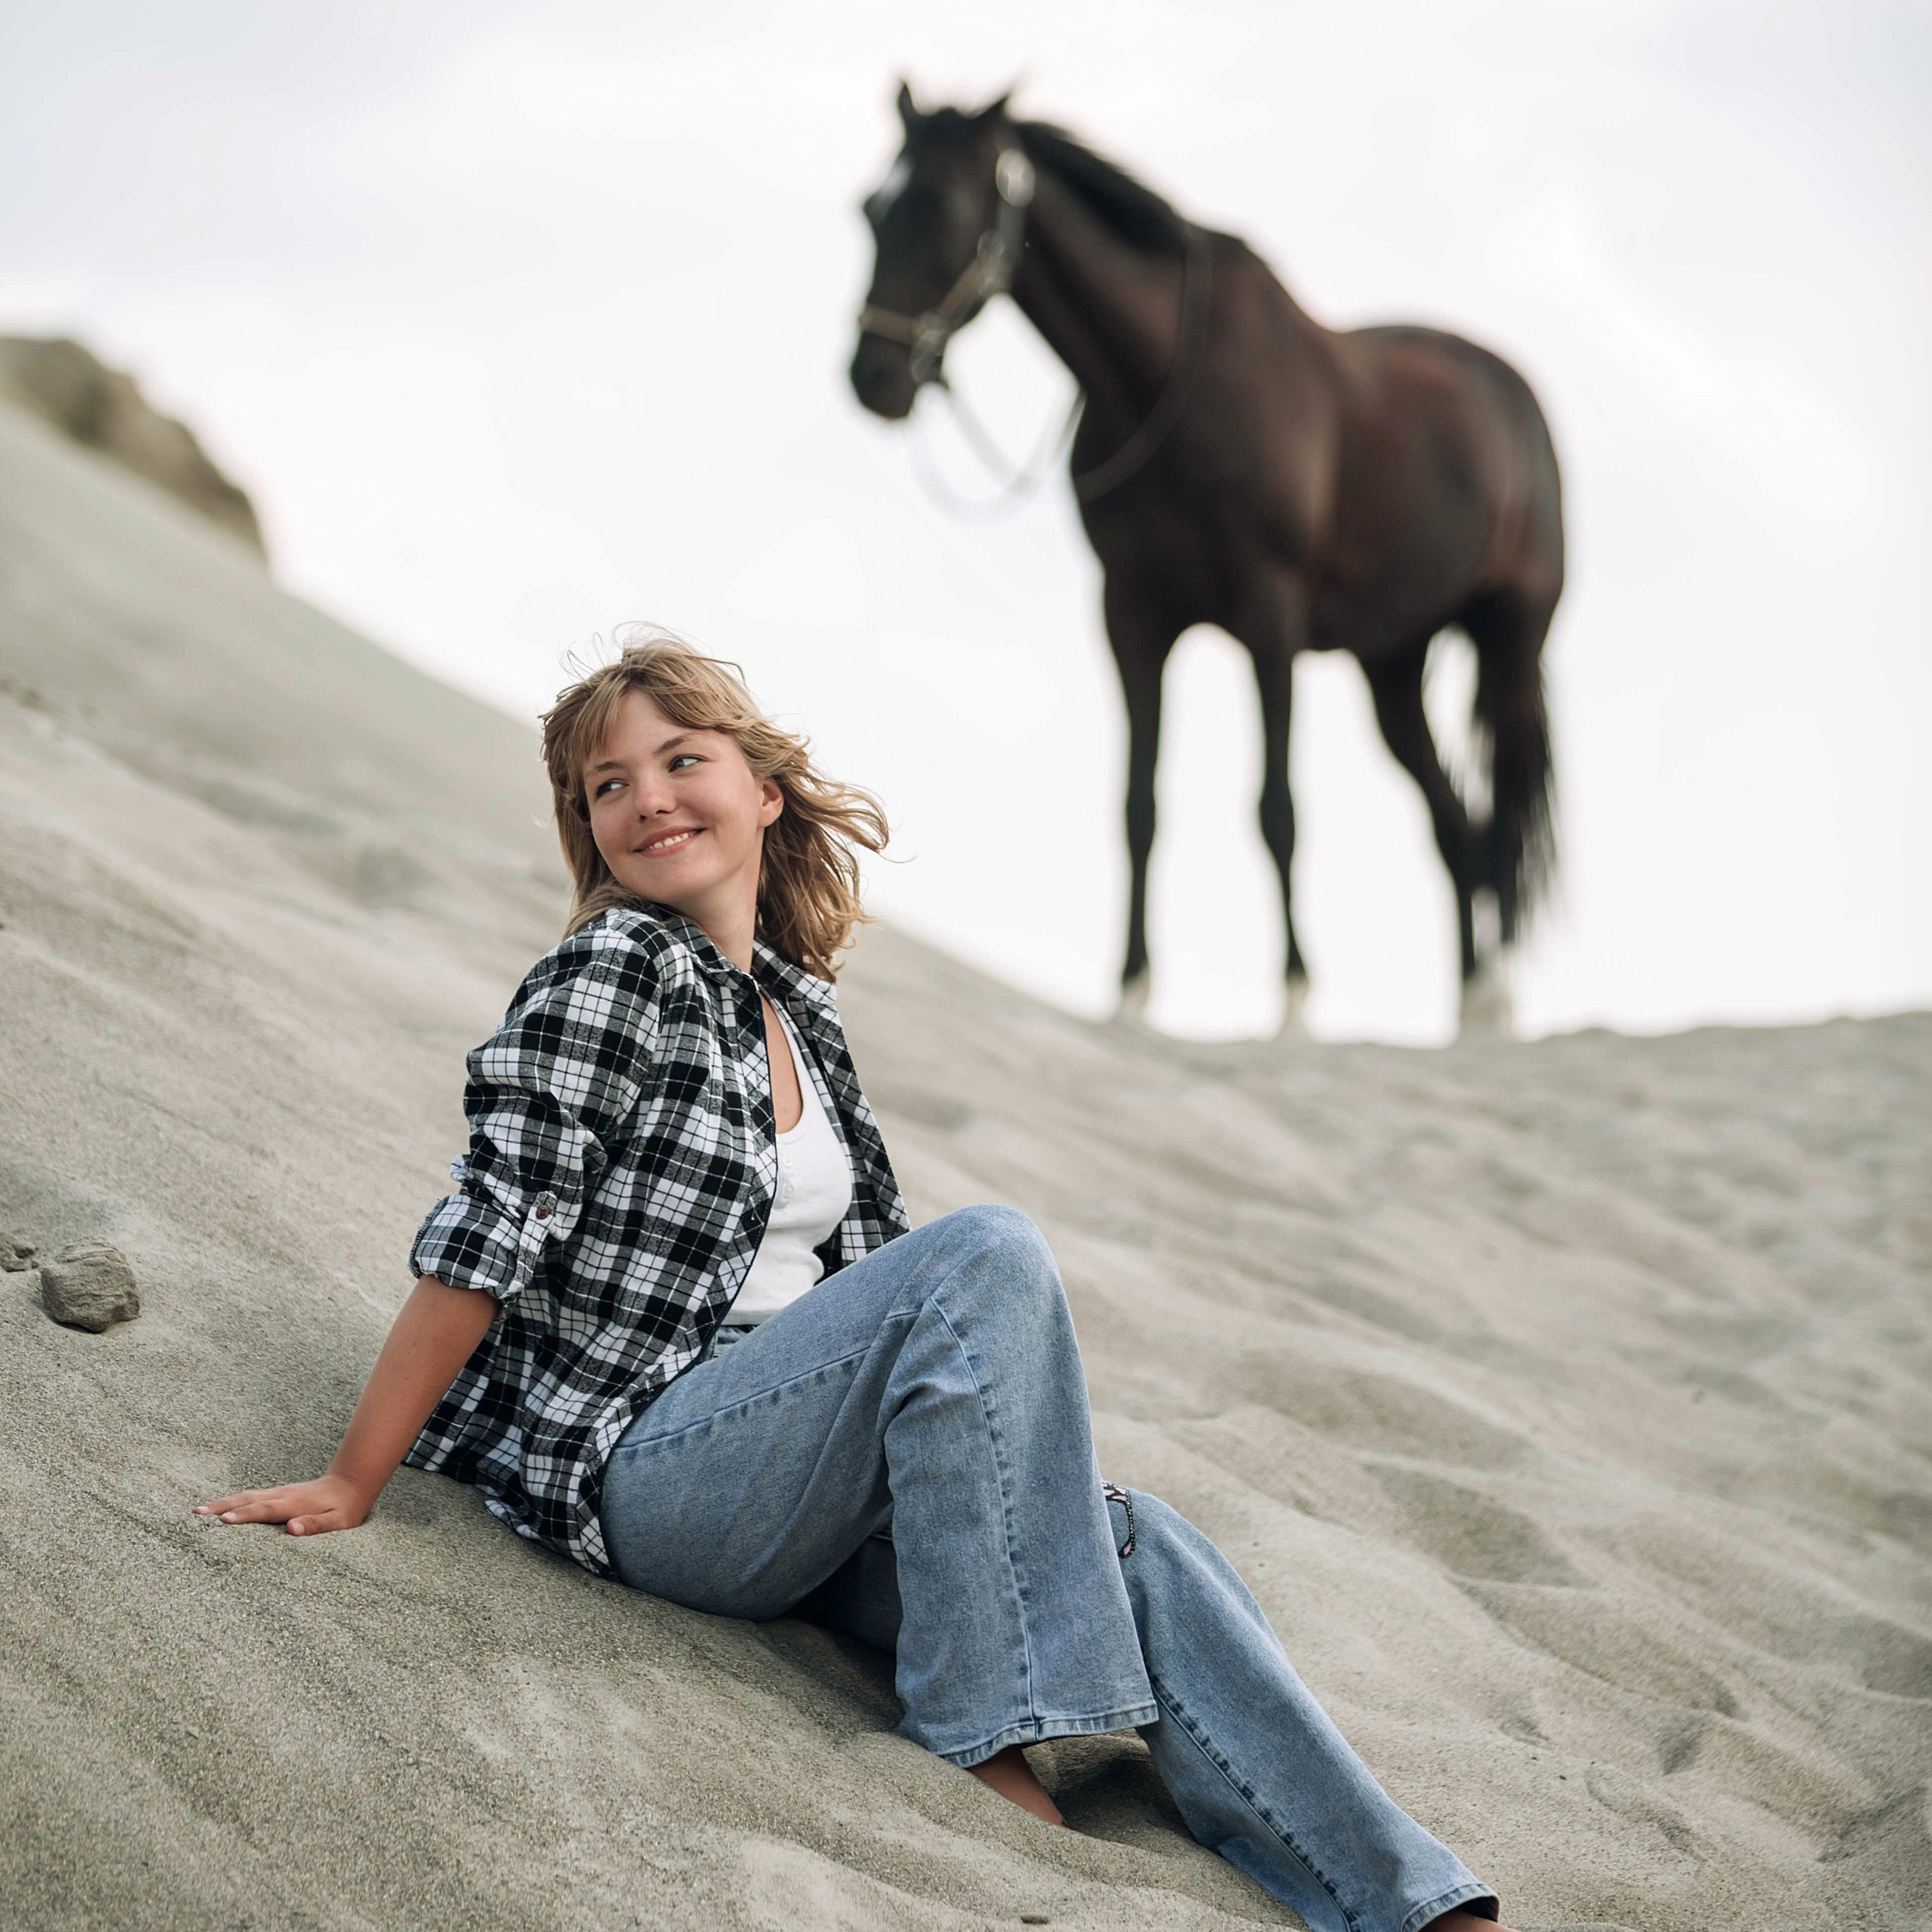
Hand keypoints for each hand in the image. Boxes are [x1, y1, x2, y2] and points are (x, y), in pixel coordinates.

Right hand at [193, 1473, 372, 1536]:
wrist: (351, 1482)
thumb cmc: (346, 1507)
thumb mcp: (338, 1521)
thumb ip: (316, 1525)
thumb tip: (292, 1529)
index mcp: (294, 1504)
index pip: (264, 1510)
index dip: (244, 1516)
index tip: (221, 1521)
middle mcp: (283, 1495)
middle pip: (247, 1499)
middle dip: (221, 1506)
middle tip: (195, 1513)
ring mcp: (279, 1492)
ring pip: (246, 1495)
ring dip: (223, 1502)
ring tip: (199, 1511)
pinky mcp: (278, 1494)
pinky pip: (251, 1497)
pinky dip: (233, 1501)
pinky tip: (221, 1508)